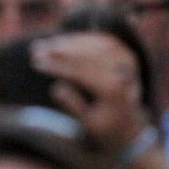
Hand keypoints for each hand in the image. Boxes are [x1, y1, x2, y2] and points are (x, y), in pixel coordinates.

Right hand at [31, 33, 147, 153]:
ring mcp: (125, 61)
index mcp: (113, 90)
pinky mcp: (124, 54)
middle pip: (84, 55)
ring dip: (65, 43)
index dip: (57, 65)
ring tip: (44, 44)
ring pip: (90, 44)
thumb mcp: (88, 124)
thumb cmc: (106, 128)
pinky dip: (78, 40)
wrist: (132, 128)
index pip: (80, 71)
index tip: (37, 62)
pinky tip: (61, 42)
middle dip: (57, 51)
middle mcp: (122, 73)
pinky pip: (98, 41)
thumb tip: (57, 87)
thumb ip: (74, 106)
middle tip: (35, 48)